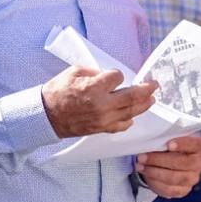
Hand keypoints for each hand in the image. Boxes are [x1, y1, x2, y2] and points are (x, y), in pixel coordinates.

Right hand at [42, 66, 156, 138]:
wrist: (46, 116)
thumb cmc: (57, 92)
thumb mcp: (74, 72)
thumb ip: (95, 72)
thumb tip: (110, 75)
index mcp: (93, 87)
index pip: (118, 77)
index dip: (117, 74)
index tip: (115, 75)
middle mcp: (102, 104)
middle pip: (132, 96)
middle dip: (146, 89)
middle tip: (154, 84)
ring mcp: (103, 119)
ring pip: (131, 112)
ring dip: (144, 104)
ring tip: (151, 99)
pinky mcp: (101, 129)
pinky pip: (121, 126)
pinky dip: (129, 120)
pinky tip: (132, 115)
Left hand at [136, 135, 200, 197]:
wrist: (172, 163)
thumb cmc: (170, 148)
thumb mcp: (170, 138)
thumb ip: (165, 137)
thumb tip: (150, 140)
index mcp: (198, 147)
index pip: (194, 145)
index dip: (182, 144)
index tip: (168, 144)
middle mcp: (199, 163)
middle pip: (181, 163)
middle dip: (158, 160)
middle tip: (142, 157)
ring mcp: (192, 179)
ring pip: (173, 178)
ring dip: (153, 172)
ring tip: (140, 166)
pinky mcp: (183, 190)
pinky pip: (169, 190)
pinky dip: (155, 183)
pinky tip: (146, 175)